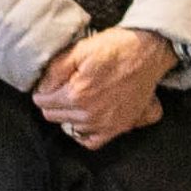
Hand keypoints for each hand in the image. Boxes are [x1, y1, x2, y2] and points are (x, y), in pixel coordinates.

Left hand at [34, 27, 172, 146]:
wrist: (149, 52)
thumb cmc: (116, 48)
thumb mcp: (79, 50)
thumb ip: (54, 71)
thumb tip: (41, 88)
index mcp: (76, 95)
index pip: (42, 102)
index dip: (43, 90)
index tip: (50, 83)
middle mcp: (89, 114)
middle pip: (54, 116)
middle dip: (54, 102)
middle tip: (63, 88)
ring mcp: (105, 124)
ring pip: (70, 127)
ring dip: (69, 115)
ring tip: (78, 100)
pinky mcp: (119, 127)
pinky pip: (92, 142)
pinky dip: (85, 134)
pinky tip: (85, 121)